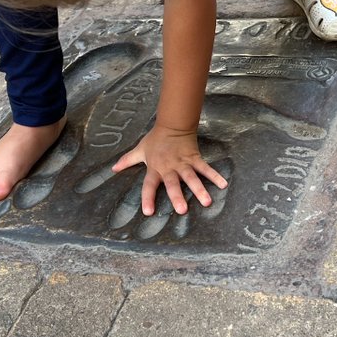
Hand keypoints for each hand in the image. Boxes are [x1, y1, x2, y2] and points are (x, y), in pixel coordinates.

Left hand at [112, 123, 227, 215]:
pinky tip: (223, 185)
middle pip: (173, 183)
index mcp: (155, 168)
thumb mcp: (140, 150)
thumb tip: (113, 169)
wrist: (173, 124)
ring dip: (199, 189)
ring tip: (207, 202)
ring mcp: (184, 164)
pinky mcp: (195, 158)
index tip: (148, 212)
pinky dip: (215, 176)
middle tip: (182, 210)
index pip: (149, 185)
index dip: (148, 198)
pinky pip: (206, 168)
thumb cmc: (155, 139)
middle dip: (177, 196)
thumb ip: (127, 160)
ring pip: (191, 178)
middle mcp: (169, 168)